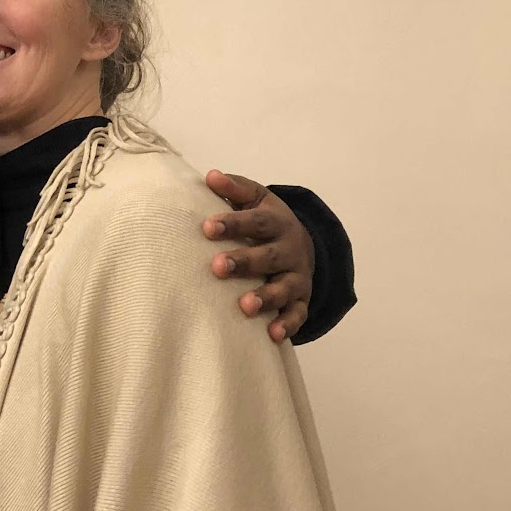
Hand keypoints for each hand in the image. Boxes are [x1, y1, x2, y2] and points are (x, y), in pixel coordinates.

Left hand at [202, 170, 313, 342]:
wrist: (303, 243)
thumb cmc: (265, 220)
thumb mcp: (255, 199)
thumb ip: (235, 188)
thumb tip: (211, 176)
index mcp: (277, 222)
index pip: (255, 222)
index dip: (232, 224)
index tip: (207, 227)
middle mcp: (290, 249)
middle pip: (268, 256)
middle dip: (243, 262)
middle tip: (216, 267)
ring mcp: (297, 276)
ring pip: (284, 288)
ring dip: (266, 297)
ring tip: (245, 306)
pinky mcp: (301, 300)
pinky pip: (297, 315)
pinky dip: (286, 325)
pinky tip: (271, 334)